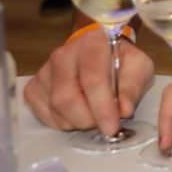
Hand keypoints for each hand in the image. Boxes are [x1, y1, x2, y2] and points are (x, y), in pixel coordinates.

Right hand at [25, 29, 154, 135]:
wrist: (96, 50)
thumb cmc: (119, 59)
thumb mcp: (138, 66)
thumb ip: (133, 86)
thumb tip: (124, 110)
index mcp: (92, 44)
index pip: (92, 80)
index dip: (102, 108)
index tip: (111, 127)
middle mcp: (63, 55)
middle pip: (67, 98)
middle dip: (88, 119)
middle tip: (103, 123)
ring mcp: (44, 71)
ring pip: (55, 109)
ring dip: (77, 122)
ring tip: (93, 114)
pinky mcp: (33, 87)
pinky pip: (43, 115)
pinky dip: (62, 123)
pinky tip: (76, 114)